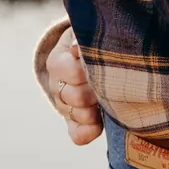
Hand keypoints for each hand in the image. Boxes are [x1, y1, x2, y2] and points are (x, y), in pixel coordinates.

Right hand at [44, 28, 102, 145]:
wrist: (86, 55)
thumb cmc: (91, 42)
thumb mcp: (85, 34)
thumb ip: (83, 39)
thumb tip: (76, 48)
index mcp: (57, 61)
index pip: (74, 73)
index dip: (92, 71)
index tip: (106, 64)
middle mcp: (56, 85)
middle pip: (76, 97)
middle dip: (96, 92)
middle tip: (112, 84)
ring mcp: (63, 105)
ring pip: (77, 115)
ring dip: (95, 111)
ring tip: (109, 99)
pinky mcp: (73, 122)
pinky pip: (76, 134)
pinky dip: (87, 133)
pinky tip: (98, 127)